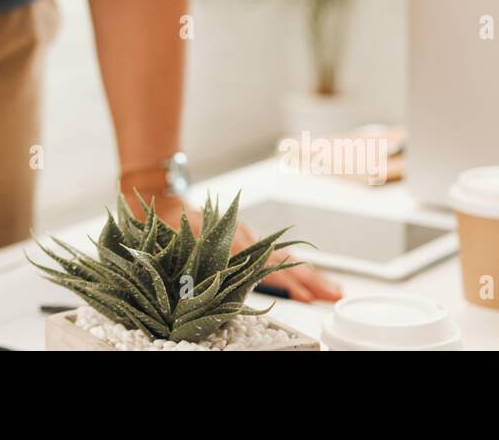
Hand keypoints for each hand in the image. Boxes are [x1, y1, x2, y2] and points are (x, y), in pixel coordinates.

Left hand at [130, 191, 343, 303]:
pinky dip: (292, 267)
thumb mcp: (177, 249)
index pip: (265, 267)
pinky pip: (272, 255)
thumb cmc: (167, 227)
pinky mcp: (244, 237)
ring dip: (308, 275)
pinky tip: (305, 278)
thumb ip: (192, 267)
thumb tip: (197, 289)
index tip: (304, 297)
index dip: (286, 283)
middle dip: (311, 280)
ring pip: (282, 259)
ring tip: (330, 289)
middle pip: (283, 263)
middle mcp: (243, 240)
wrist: (165, 201)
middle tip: (334, 295)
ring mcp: (246, 238)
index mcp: (230, 245)